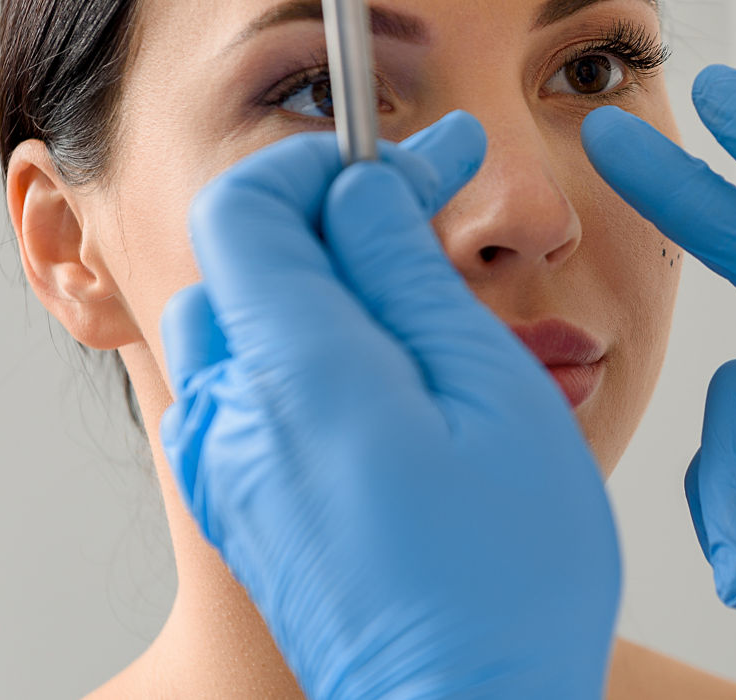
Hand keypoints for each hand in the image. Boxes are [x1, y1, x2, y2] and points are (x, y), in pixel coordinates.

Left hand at [159, 113, 619, 699]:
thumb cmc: (507, 577)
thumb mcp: (490, 393)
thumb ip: (412, 272)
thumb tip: (366, 187)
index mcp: (297, 373)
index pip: (251, 204)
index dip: (330, 160)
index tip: (418, 158)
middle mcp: (236, 414)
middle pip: (242, 255)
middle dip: (333, 211)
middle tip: (432, 216)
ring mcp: (228, 465)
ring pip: (243, 316)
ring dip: (322, 278)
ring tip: (420, 299)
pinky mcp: (242, 503)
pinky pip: (248, 384)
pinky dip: (306, 343)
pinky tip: (388, 374)